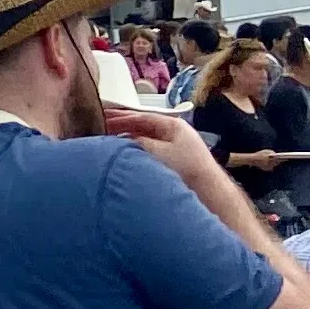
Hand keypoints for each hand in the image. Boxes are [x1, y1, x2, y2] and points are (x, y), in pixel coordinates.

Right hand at [101, 103, 234, 197]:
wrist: (209, 192)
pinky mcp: (174, 162)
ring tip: (108, 140)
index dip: (119, 117)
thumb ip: (137, 142)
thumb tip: (122, 139)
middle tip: (100, 123)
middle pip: (143, 125)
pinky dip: (135, 151)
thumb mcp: (156, 151)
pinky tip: (124, 155)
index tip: (101, 116)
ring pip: (145, 138)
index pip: (141, 116)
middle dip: (122, 125)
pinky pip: (150, 151)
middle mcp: (174, 133)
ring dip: (128, 139)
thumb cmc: (186, 168)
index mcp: (172, 125)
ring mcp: (175, 147)